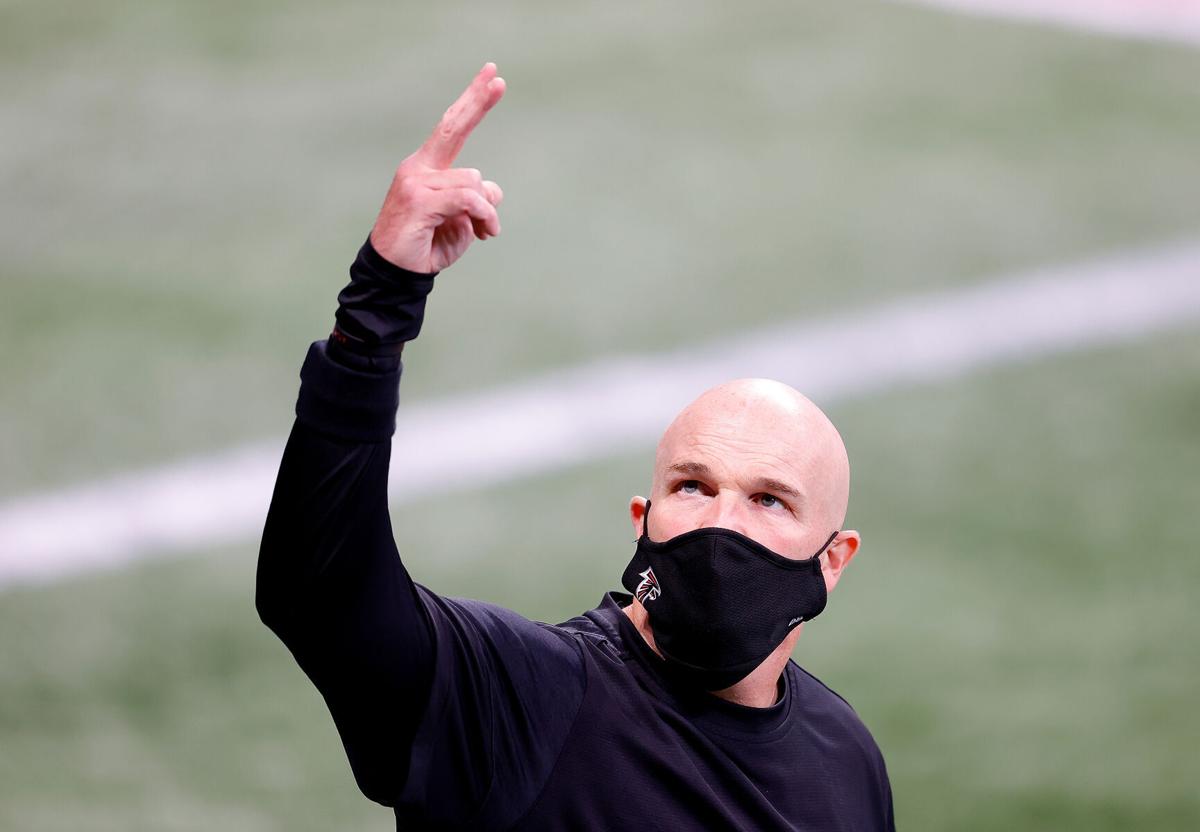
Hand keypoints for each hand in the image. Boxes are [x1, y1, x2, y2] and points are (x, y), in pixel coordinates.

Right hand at [369, 63, 505, 272]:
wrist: (396, 275)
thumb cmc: (427, 247)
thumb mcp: (461, 222)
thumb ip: (477, 200)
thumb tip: (492, 191)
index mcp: (426, 168)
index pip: (451, 127)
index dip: (472, 102)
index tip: (492, 77)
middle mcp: (418, 167)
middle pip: (454, 127)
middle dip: (477, 101)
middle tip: (499, 78)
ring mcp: (416, 181)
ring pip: (475, 181)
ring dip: (488, 211)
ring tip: (484, 231)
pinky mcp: (419, 199)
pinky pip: (469, 199)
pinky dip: (484, 216)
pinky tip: (484, 234)